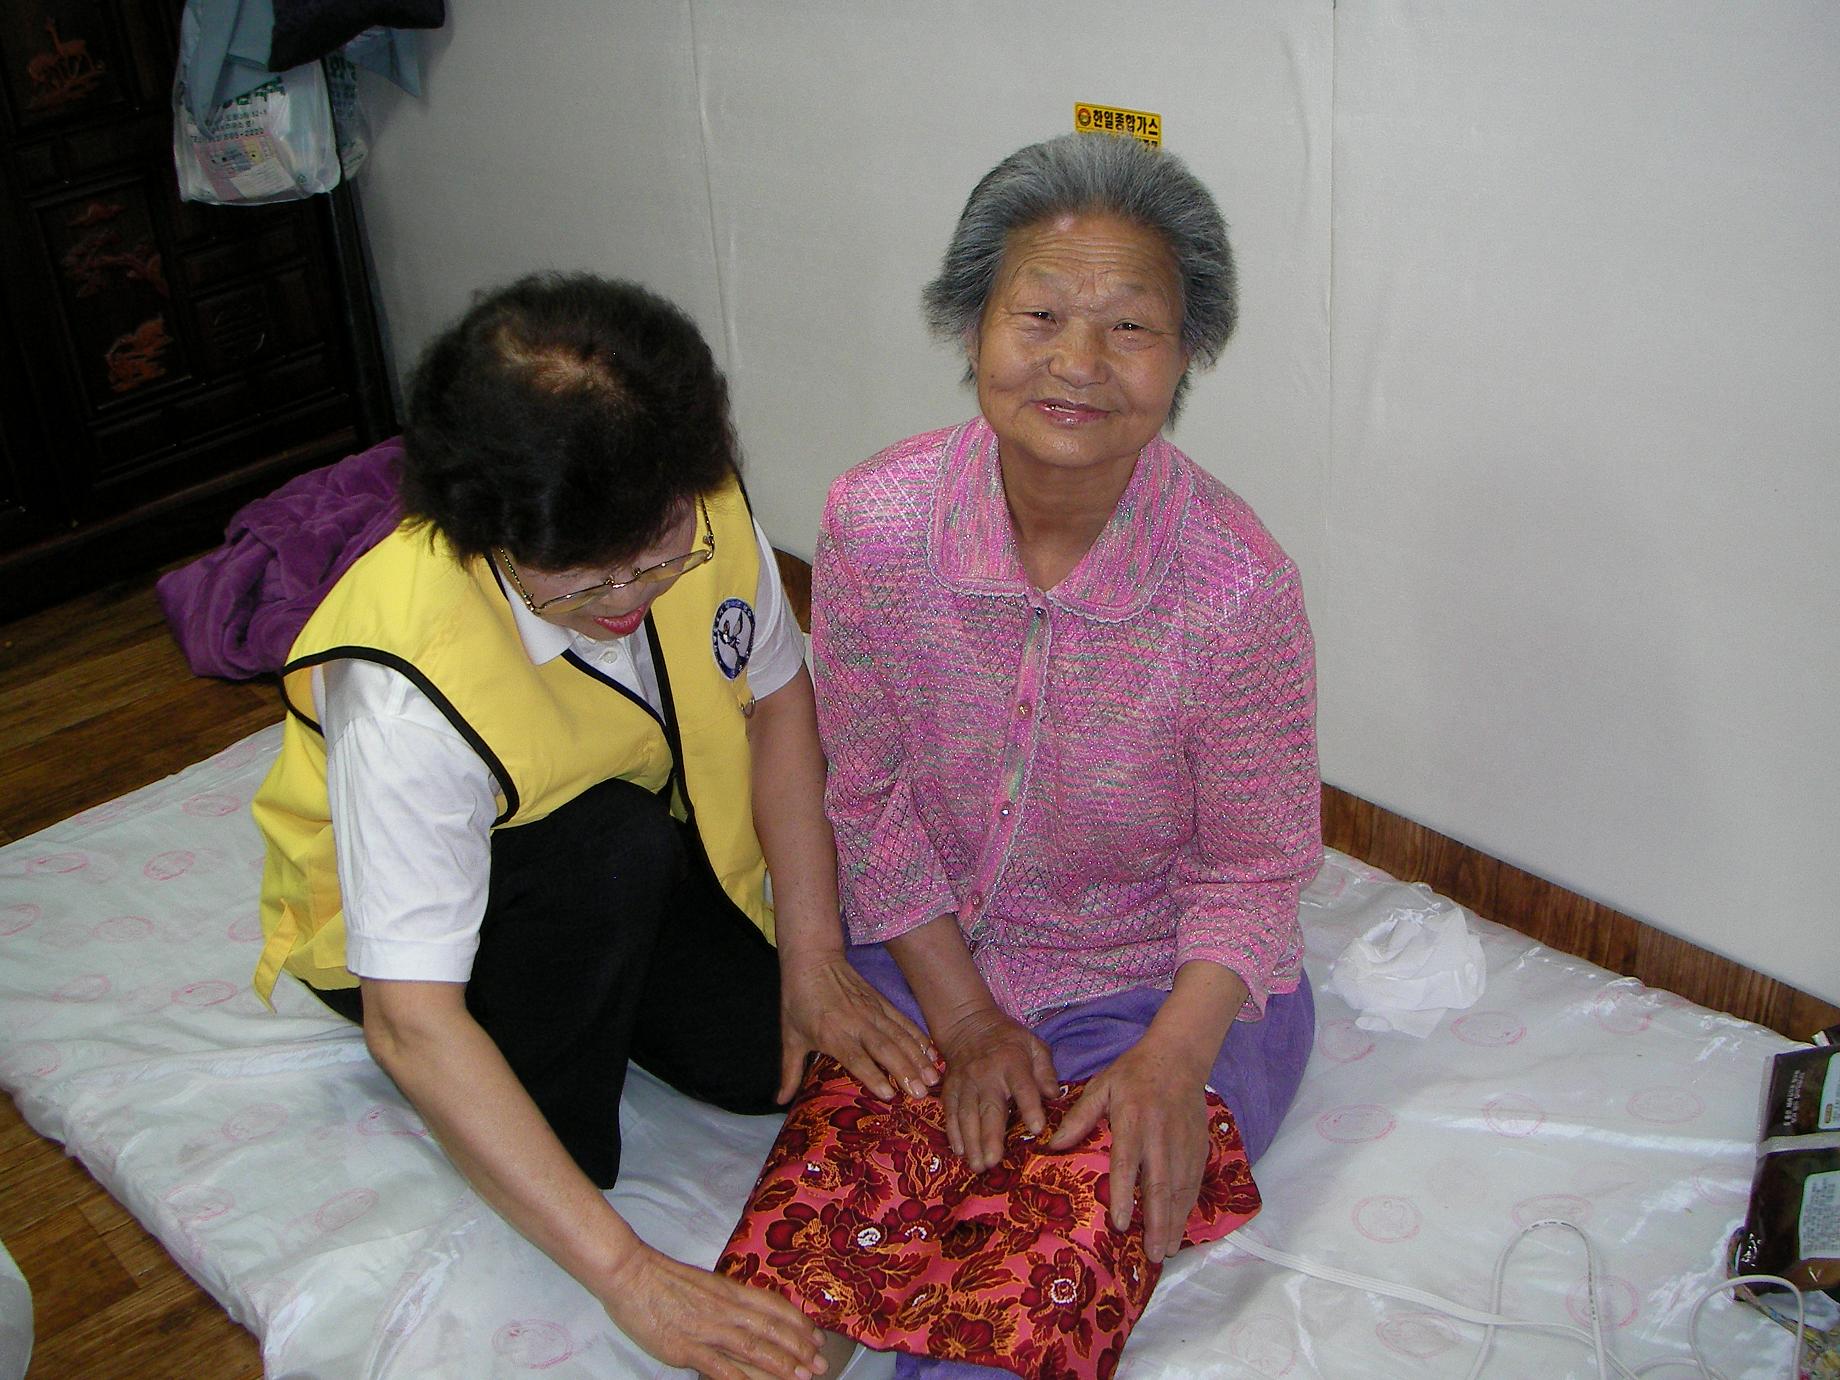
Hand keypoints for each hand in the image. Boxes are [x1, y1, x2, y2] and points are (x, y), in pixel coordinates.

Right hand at [598, 1240, 825, 1379]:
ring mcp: (706, 1329)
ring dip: (781, 1363)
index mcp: (729, 1290)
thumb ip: (726, 1299)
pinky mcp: (685, 1347)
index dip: (797, 1322)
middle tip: (821, 1364)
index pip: (773, 1306)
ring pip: (753, 1347)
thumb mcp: (704, 1284)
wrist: (630, 1274)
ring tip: (803, 1376)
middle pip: (770, 1329)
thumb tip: (747, 1314)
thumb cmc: (663, 1278)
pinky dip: (740, 1378)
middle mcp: (725, 1309)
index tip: (816, 1336)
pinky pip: (719, 1366)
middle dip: (799, 1348)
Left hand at [777, 951, 938, 1101]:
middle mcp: (856, 1023)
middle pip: (885, 1048)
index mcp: (832, 1034)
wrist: (813, 960)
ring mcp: (873, 1011)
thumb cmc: (799, 1001)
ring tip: (933, 1078)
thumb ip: (790, 1072)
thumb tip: (779, 1101)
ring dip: (918, 1057)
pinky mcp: (882, 1002)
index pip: (856, 1057)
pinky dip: (919, 1038)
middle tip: (921, 1093)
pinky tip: (932, 1053)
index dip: (872, 1075)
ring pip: (900, 1036)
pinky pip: (904, 1023)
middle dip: (905, 1070)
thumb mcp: (790, 1038)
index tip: (889, 1094)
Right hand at [934, 1007, 1059, 1171]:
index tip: (1036, 1129)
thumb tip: (1055, 1096)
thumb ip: (1046, 1071)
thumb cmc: (1008, 1040)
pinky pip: (950, 1113)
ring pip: (967, 1115)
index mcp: (1013, 1063)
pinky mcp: (950, 1089)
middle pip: (989, 1108)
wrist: (968, 1025)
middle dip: (990, 1136)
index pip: (1023, 1086)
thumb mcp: (1033, 1045)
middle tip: (993, 1162)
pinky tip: (959, 1152)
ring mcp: (966, 1083)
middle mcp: (987, 1075)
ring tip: (978, 1166)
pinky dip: (953, 1133)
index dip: (1030, 1107)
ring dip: (971, 1142)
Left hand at [1048, 1040, 1209, 1261]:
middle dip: (1156, 1222)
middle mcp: (1160, 1136)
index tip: (1119, 1224)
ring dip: (1174, 1221)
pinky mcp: (1199, 1145)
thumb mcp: (1101, 1086)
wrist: (1178, 1057)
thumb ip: (1079, 1116)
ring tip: (1166, 1250)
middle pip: (1160, 1185)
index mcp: (1133, 1121)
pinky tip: (1181, 1226)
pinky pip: (1195, 1181)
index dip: (1123, 1194)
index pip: (1127, 1163)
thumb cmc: (1133, 1073)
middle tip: (1151, 1254)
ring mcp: (1183, 1143)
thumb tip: (1052, 1144)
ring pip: (1181, 1189)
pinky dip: (1189, 1206)